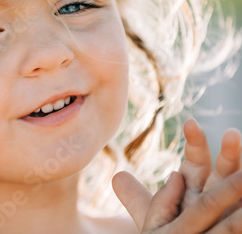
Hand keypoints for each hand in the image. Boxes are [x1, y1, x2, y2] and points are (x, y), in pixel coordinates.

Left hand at [113, 118, 241, 232]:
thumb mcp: (155, 220)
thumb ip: (137, 199)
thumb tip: (116, 176)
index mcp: (193, 190)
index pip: (196, 161)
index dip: (195, 142)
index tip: (190, 123)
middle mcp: (217, 198)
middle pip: (225, 171)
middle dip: (229, 153)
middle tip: (232, 133)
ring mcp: (231, 213)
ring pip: (239, 190)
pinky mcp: (238, 227)